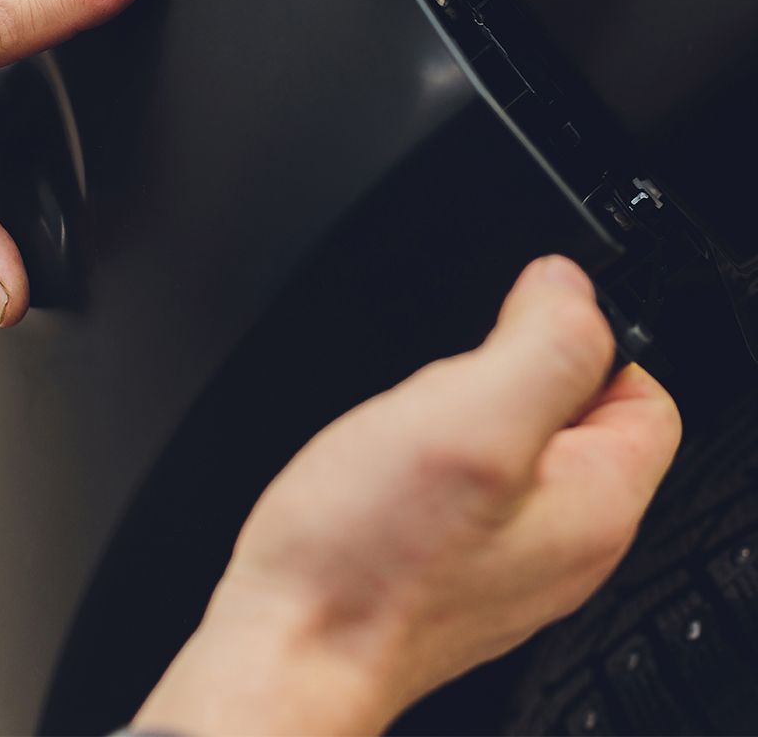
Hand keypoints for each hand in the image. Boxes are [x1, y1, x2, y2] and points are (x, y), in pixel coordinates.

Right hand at [135, 256, 681, 735]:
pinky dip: (433, 454)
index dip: (586, 340)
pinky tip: (393, 467)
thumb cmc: (367, 557)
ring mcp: (507, 554)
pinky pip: (466, 480)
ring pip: (510, 442)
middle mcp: (563, 537)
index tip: (517, 332)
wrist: (288, 646)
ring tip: (413, 434)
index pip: (643, 392)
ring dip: (462, 414)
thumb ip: (543, 342)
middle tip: (449, 395)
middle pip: (572, 412)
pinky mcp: (455, 559)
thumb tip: (568, 286)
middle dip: (509, 376)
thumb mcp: (471, 417)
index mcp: (595, 501)